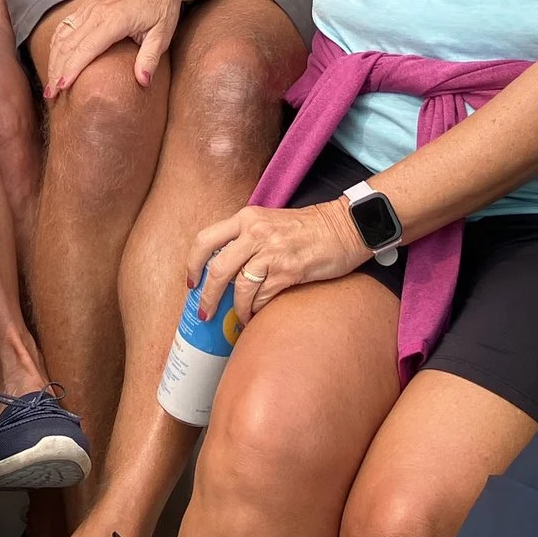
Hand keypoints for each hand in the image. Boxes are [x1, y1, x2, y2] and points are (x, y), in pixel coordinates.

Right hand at [43, 0, 184, 98]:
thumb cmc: (162, 8)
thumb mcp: (162, 35)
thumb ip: (150, 59)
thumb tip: (143, 82)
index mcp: (116, 20)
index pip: (86, 48)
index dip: (71, 69)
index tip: (61, 88)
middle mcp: (97, 12)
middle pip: (69, 45)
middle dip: (57, 70)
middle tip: (51, 96)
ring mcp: (90, 8)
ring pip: (62, 36)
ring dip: (53, 60)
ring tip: (50, 84)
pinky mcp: (87, 7)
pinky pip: (65, 26)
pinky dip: (56, 45)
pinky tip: (54, 60)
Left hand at [189, 199, 369, 325]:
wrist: (345, 226)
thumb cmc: (309, 227)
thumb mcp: (269, 221)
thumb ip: (246, 238)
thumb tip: (225, 268)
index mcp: (246, 218)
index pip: (205, 239)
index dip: (192, 264)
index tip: (191, 283)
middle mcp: (255, 233)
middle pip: (217, 269)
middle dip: (208, 297)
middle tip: (206, 312)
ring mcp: (272, 252)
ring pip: (240, 288)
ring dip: (236, 309)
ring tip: (239, 318)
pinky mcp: (289, 270)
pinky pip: (263, 297)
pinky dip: (257, 310)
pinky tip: (258, 314)